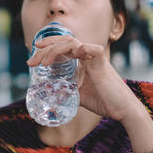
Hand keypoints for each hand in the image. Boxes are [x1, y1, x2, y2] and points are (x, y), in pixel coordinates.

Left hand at [27, 35, 144, 121]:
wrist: (122, 110)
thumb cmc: (102, 101)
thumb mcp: (77, 94)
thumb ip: (65, 89)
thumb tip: (48, 91)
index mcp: (81, 60)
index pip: (62, 46)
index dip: (47, 46)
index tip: (33, 53)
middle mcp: (87, 55)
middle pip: (63, 42)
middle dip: (45, 48)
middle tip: (31, 60)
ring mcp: (95, 57)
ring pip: (72, 43)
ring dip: (55, 50)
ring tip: (43, 62)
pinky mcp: (103, 62)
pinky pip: (93, 49)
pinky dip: (83, 48)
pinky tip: (71, 55)